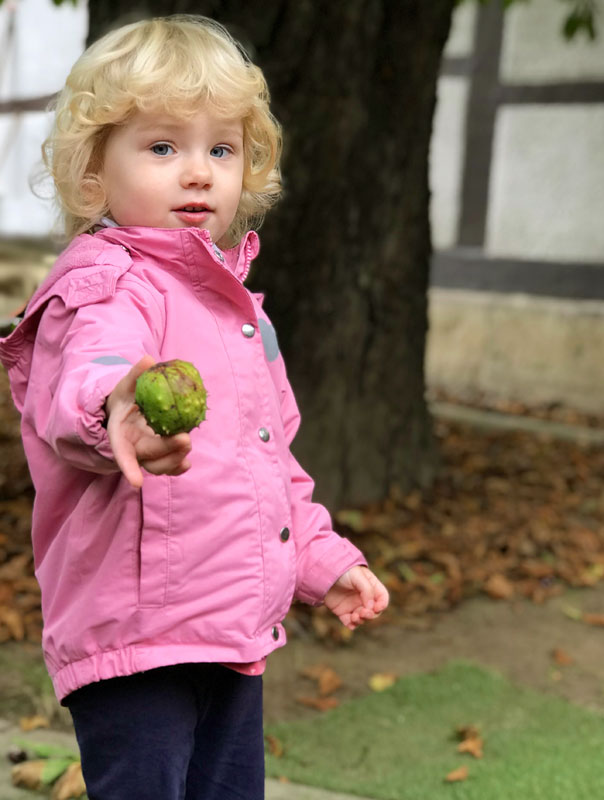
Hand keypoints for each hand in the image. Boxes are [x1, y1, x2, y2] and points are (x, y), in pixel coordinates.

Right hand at [105, 355, 191, 488]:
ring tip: (188, 447)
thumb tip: (148, 359)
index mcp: (120, 435)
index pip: (122, 454)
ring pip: (160, 465)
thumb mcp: (126, 385)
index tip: (137, 483)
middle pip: (149, 457)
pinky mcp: (159, 455)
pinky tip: (187, 463)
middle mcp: (132, 449)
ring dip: (175, 460)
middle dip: (167, 452)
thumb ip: (135, 375)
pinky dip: (177, 466)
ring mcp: (146, 454)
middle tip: (185, 440)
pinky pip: (168, 465)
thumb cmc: (125, 397)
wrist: (126, 410)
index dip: (129, 468)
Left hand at [324, 566, 388, 629]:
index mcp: (371, 587)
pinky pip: (349, 622)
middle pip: (373, 612)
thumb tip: (371, 607)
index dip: (382, 605)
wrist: (323, 572)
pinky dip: (351, 625)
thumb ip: (367, 590)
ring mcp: (353, 605)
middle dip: (370, 615)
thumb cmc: (343, 571)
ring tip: (354, 617)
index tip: (376, 608)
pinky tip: (350, 623)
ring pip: (362, 619)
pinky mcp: (343, 612)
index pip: (382, 598)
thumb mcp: (358, 576)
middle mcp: (364, 598)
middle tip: (363, 612)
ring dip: (361, 620)